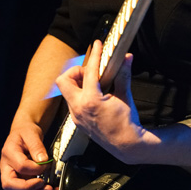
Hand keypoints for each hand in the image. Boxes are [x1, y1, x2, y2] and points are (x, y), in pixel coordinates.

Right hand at [0, 121, 54, 189]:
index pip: (20, 166)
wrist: (23, 132)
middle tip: (43, 185)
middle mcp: (7, 167)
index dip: (34, 168)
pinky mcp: (20, 180)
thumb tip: (42, 160)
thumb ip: (36, 146)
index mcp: (8, 153)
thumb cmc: (25, 132)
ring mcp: (12, 175)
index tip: (45, 164)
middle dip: (27, 188)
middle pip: (9, 184)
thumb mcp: (31, 133)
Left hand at [56, 40, 145, 162]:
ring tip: (94, 83)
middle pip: (63, 80)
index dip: (94, 55)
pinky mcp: (78, 121)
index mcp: (91, 100)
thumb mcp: (125, 96)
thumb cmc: (126, 123)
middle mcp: (79, 108)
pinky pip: (72, 102)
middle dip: (75, 72)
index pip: (90, 71)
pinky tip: (94, 95)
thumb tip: (127, 58)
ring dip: (77, 83)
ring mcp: (76, 116)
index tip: (97, 45)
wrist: (126, 144)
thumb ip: (124, 75)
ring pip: (67, 92)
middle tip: (90, 72)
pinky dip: (80, 94)